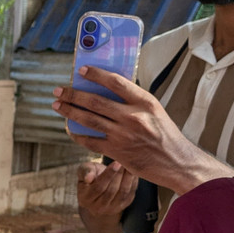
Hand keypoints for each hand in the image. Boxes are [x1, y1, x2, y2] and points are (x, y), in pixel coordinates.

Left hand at [55, 67, 233, 193]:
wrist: (176, 162)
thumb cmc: (165, 134)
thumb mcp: (154, 110)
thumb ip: (133, 101)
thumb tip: (107, 90)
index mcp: (144, 102)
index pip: (115, 82)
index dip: (96, 75)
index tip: (81, 70)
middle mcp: (132, 116)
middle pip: (95, 101)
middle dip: (73, 94)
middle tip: (59, 90)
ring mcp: (122, 135)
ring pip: (88, 119)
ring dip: (70, 111)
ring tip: (58, 105)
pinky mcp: (116, 152)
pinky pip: (90, 141)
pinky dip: (77, 134)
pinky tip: (69, 129)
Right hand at [76, 161, 135, 232]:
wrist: (97, 190)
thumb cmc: (91, 176)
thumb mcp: (83, 171)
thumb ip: (85, 171)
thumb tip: (88, 177)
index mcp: (85, 198)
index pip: (98, 187)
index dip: (108, 175)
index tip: (117, 163)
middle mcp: (97, 207)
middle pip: (111, 191)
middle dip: (120, 175)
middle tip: (125, 162)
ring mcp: (110, 209)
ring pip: (122, 193)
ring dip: (128, 179)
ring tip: (131, 166)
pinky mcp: (121, 206)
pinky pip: (129, 194)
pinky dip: (133, 183)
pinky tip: (134, 173)